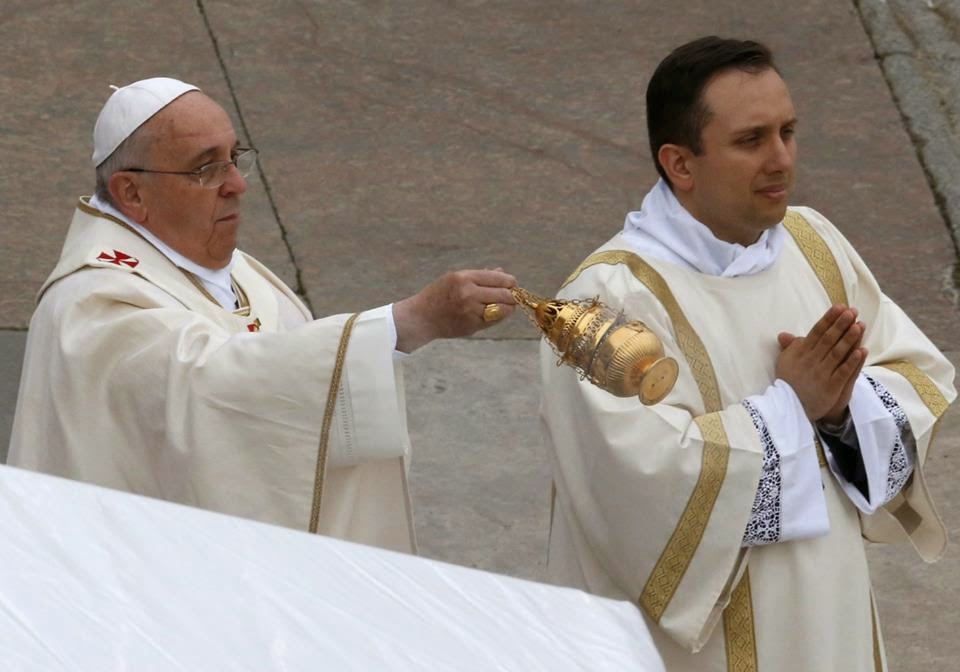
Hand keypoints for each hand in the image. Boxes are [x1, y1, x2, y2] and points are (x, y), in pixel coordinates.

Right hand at [392, 269, 516, 352]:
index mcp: (464, 278)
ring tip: (505, 305)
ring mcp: (471, 311)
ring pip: (503, 309)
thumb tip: (502, 272)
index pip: (499, 278)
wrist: (421, 317)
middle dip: (512, 295)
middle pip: (505, 294)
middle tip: (512, 296)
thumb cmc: (439, 295)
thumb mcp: (455, 278)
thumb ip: (480, 276)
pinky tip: (494, 313)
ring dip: (508, 307)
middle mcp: (469, 293)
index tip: (512, 283)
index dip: (510, 281)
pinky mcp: (472, 325)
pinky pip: (495, 321)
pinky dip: (499, 317)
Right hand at [775, 305, 866, 421]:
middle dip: (841, 324)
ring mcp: (821, 373)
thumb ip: (790, 347)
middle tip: (853, 312)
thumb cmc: (789, 381)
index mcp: (801, 352)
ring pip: (838, 353)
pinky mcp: (830, 387)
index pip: (817, 331)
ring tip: (859, 326)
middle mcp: (811, 361)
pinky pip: (843, 372)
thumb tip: (784, 334)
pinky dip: (852, 361)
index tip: (840, 307)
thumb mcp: (785, 361)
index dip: (829, 319)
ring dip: (849, 339)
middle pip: (829, 339)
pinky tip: (862, 351)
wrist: (790, 406)